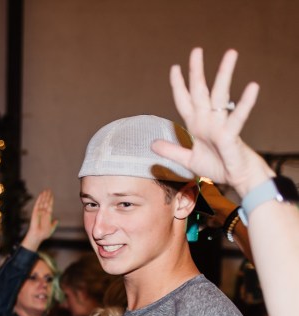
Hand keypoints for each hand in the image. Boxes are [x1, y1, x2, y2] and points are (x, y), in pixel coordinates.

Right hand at [20, 189, 56, 250]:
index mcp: (47, 215)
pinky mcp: (35, 212)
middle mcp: (43, 212)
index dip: (51, 200)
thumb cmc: (44, 234)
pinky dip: (39, 199)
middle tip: (49, 189)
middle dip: (47, 196)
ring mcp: (39, 212)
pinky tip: (41, 194)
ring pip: (42, 202)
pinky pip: (37, 204)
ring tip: (46, 190)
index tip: (51, 195)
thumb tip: (57, 220)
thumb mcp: (51, 228)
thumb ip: (54, 224)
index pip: (49, 206)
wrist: (38, 235)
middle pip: (46, 202)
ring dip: (44, 196)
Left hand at [153, 48, 269, 197]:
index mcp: (196, 124)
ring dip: (224, 74)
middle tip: (197, 50)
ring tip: (231, 54)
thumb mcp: (188, 159)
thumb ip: (172, 150)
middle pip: (201, 90)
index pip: (184, 100)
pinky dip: (245, 103)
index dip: (178, 85)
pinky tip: (252, 86)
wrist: (236, 177)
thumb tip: (152, 144)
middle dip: (197, 71)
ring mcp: (220, 125)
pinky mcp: (231, 135)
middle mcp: (208, 120)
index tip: (174, 68)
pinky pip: (238, 117)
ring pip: (221, 95)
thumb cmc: (217, 166)